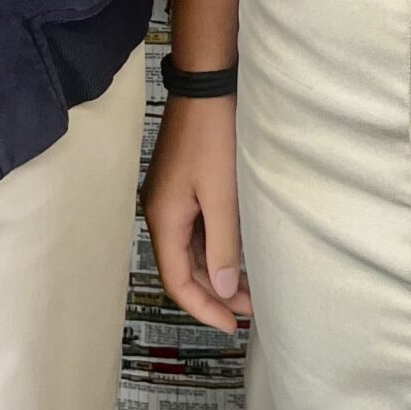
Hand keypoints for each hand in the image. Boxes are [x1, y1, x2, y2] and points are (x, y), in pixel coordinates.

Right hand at [141, 95, 251, 333]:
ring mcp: (171, 196)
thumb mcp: (221, 196)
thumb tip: (220, 290)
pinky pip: (196, 227)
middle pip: (182, 266)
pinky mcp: (183, 183)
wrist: (206, 84)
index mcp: (164, 218)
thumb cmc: (213, 137)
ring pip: (190, 248)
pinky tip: (236, 251)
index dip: (202, 308)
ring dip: (215, 269)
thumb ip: (222, 246)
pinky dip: (214, 246)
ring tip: (248, 286)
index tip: (231, 325)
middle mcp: (161, 211)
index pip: (176, 280)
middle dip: (213, 292)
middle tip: (249, 309)